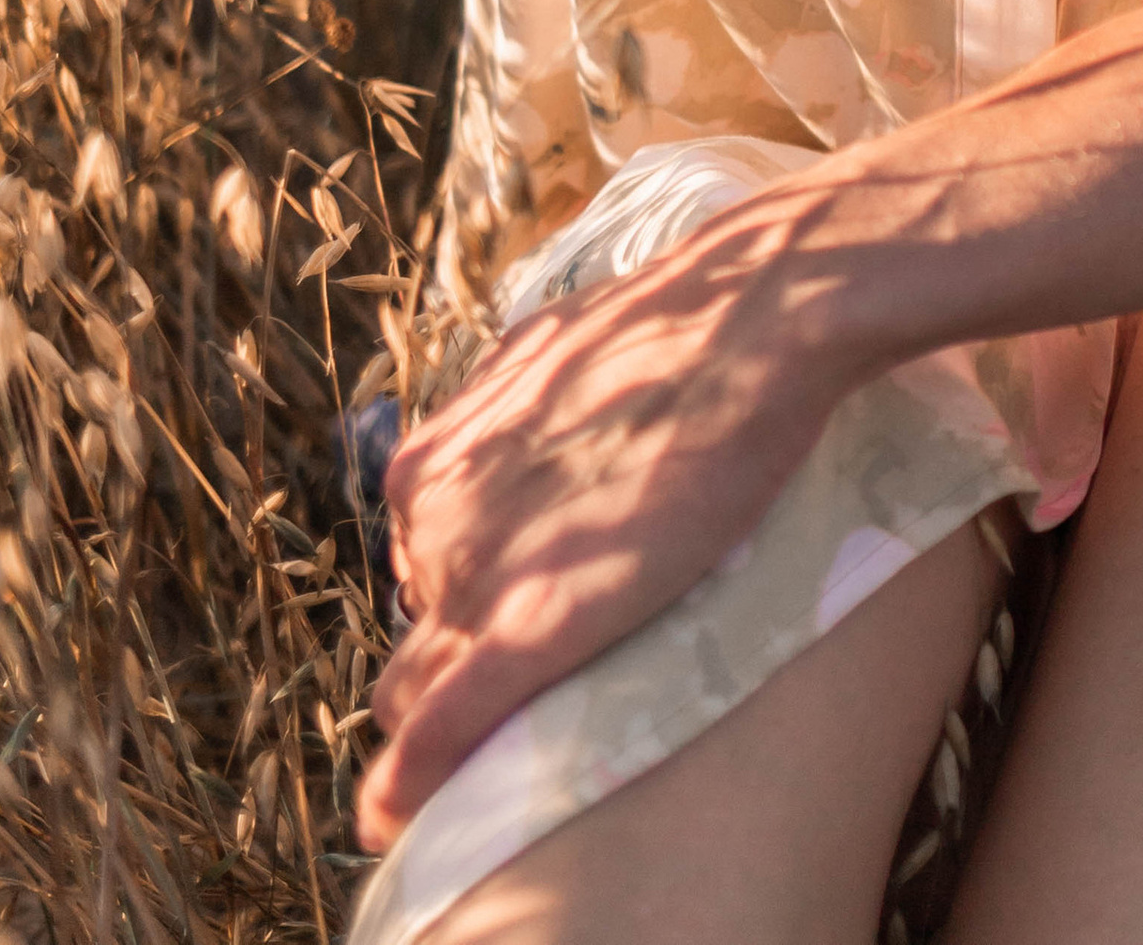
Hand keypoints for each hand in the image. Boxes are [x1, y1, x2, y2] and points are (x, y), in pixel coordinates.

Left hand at [363, 201, 837, 844]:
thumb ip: (503, 420)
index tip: (509, 611)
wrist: (749, 323)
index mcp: (427, 466)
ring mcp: (473, 575)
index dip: (464, 596)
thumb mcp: (542, 362)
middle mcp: (428, 521)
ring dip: (454, 701)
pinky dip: (413, 777)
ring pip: (424, 681)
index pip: (420, 570)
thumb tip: (515, 447)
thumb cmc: (666, 335)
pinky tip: (392, 819)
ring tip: (515, 719)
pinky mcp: (533, 627)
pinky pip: (443, 725)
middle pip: (424, 626)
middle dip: (459, 647)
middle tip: (538, 652)